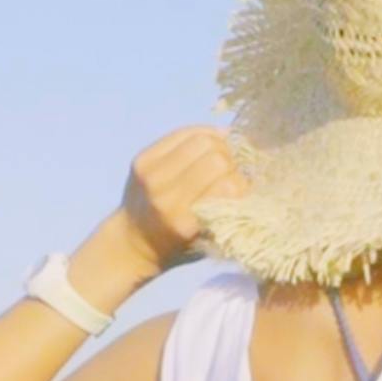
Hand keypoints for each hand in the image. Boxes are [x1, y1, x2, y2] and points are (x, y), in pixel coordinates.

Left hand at [115, 126, 247, 269]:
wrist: (131, 241)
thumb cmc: (177, 247)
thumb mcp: (207, 241)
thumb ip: (228, 212)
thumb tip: (251, 174)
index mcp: (185, 222)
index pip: (228, 186)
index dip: (242, 184)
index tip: (242, 190)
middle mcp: (165, 195)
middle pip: (216, 158)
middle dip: (232, 162)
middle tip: (230, 171)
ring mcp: (151, 173)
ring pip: (201, 139)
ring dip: (219, 146)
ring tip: (219, 156)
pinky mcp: (142, 158)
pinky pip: (182, 133)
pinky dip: (201, 134)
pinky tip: (206, 145)